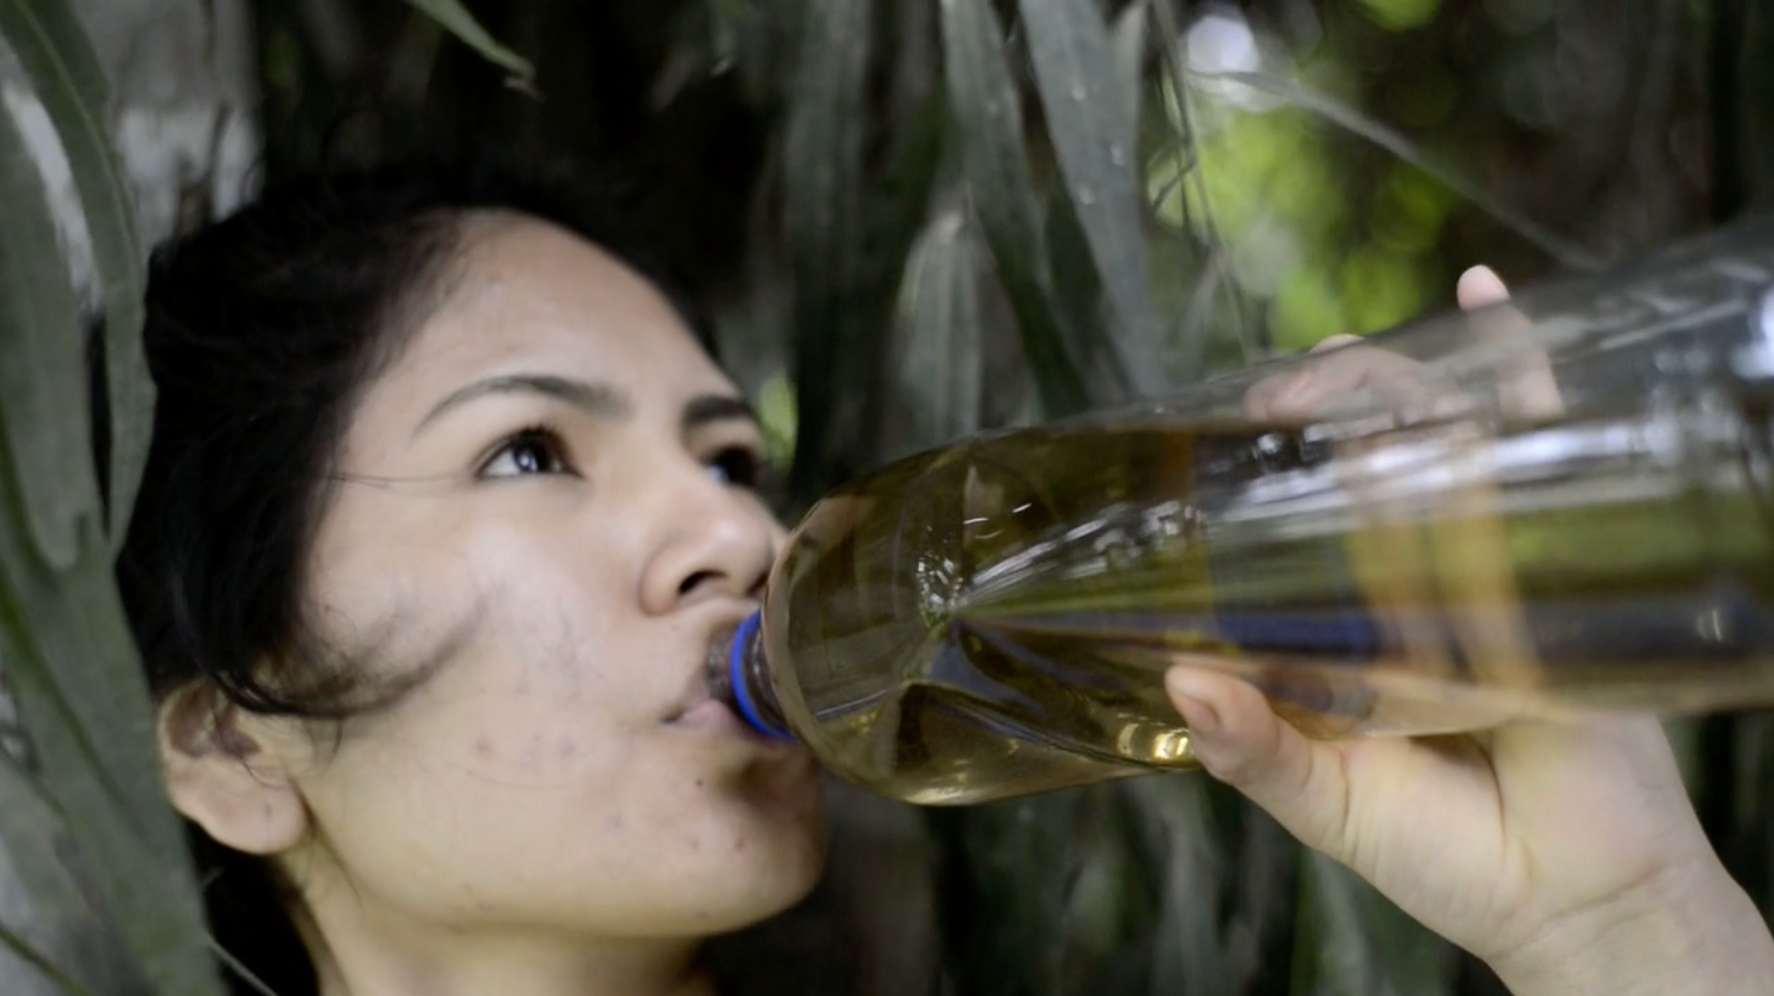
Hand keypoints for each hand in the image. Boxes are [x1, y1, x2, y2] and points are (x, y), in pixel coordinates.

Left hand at [1164, 266, 1773, 994]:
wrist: (1578, 897)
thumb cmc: (1444, 855)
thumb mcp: (1326, 803)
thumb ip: (1256, 751)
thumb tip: (1183, 680)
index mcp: (1336, 634)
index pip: (1281, 531)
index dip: (1247, 476)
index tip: (1207, 430)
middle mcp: (1403, 586)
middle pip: (1357, 469)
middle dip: (1315, 414)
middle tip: (1274, 393)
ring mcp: (1482, 564)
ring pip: (1435, 443)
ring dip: (1390, 382)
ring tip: (1339, 355)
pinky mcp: (1561, 558)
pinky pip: (1543, 446)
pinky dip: (1515, 367)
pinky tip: (1480, 293)